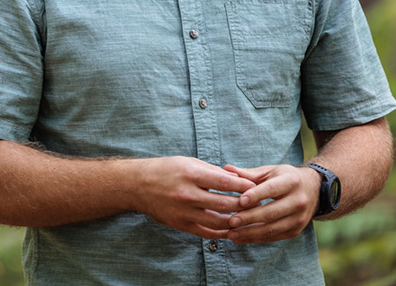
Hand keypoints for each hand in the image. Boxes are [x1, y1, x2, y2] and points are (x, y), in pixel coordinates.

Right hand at [131, 156, 255, 238]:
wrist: (139, 185)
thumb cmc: (166, 169)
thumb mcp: (189, 162)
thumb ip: (212, 171)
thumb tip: (234, 178)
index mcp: (191, 174)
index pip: (225, 182)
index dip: (243, 186)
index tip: (255, 187)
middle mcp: (188, 194)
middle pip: (224, 204)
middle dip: (244, 205)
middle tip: (257, 204)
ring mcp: (184, 212)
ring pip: (218, 222)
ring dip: (235, 221)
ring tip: (247, 218)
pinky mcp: (181, 225)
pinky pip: (206, 232)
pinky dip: (221, 232)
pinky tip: (231, 229)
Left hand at [223, 163, 320, 243]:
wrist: (313, 190)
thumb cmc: (286, 178)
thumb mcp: (271, 171)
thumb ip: (249, 174)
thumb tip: (226, 169)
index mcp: (291, 181)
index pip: (272, 189)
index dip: (256, 195)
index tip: (240, 201)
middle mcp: (298, 200)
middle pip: (271, 212)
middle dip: (250, 218)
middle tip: (231, 221)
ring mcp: (299, 218)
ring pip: (272, 228)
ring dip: (250, 233)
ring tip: (231, 233)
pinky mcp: (296, 231)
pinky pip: (274, 237)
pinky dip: (256, 239)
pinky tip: (240, 237)